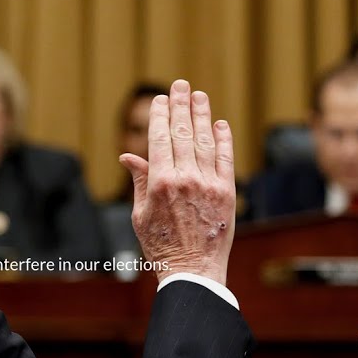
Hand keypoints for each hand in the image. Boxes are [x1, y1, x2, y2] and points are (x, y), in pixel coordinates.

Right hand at [120, 80, 235, 286]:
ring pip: (205, 141)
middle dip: (181, 106)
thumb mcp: (140, 215)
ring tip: (199, 96)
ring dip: (202, 115)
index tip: (160, 99)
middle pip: (183, 133)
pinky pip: (226, 159)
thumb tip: (129, 156)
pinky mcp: (228, 193)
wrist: (194, 272)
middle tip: (180, 85)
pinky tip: (220, 124)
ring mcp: (209, 184)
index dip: (160, 115)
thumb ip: (139, 181)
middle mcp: (186, 179)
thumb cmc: (161, 247)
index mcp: (160, 183)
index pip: (159, 138)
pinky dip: (223, 139)